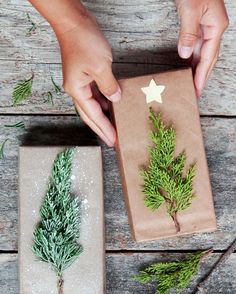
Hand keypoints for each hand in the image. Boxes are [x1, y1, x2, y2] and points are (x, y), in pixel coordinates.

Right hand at [56, 7, 120, 146]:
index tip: (113, 140)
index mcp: (77, 90)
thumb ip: (109, 86)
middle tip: (112, 141)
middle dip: (101, 128)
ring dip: (103, 116)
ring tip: (114, 127)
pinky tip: (112, 105)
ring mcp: (79, 82)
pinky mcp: (84, 74)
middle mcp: (76, 89)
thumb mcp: (100, 66)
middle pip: (90, 115)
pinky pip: (95, 93)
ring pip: (93, 105)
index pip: (93, 115)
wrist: (73, 21)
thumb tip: (115, 99)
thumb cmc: (83, 41)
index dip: (104, 128)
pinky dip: (104, 101)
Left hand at [175, 0, 228, 95]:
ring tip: (191, 84)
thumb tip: (186, 54)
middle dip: (202, 76)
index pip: (209, 57)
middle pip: (209, 58)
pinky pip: (197, 46)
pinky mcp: (199, 24)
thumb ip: (188, 33)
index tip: (197, 89)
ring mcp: (207, 26)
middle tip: (195, 93)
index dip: (202, 75)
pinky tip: (188, 66)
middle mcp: (214, 28)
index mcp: (216, 26)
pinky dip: (193, 58)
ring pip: (203, 53)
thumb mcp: (191, 9)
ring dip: (197, 69)